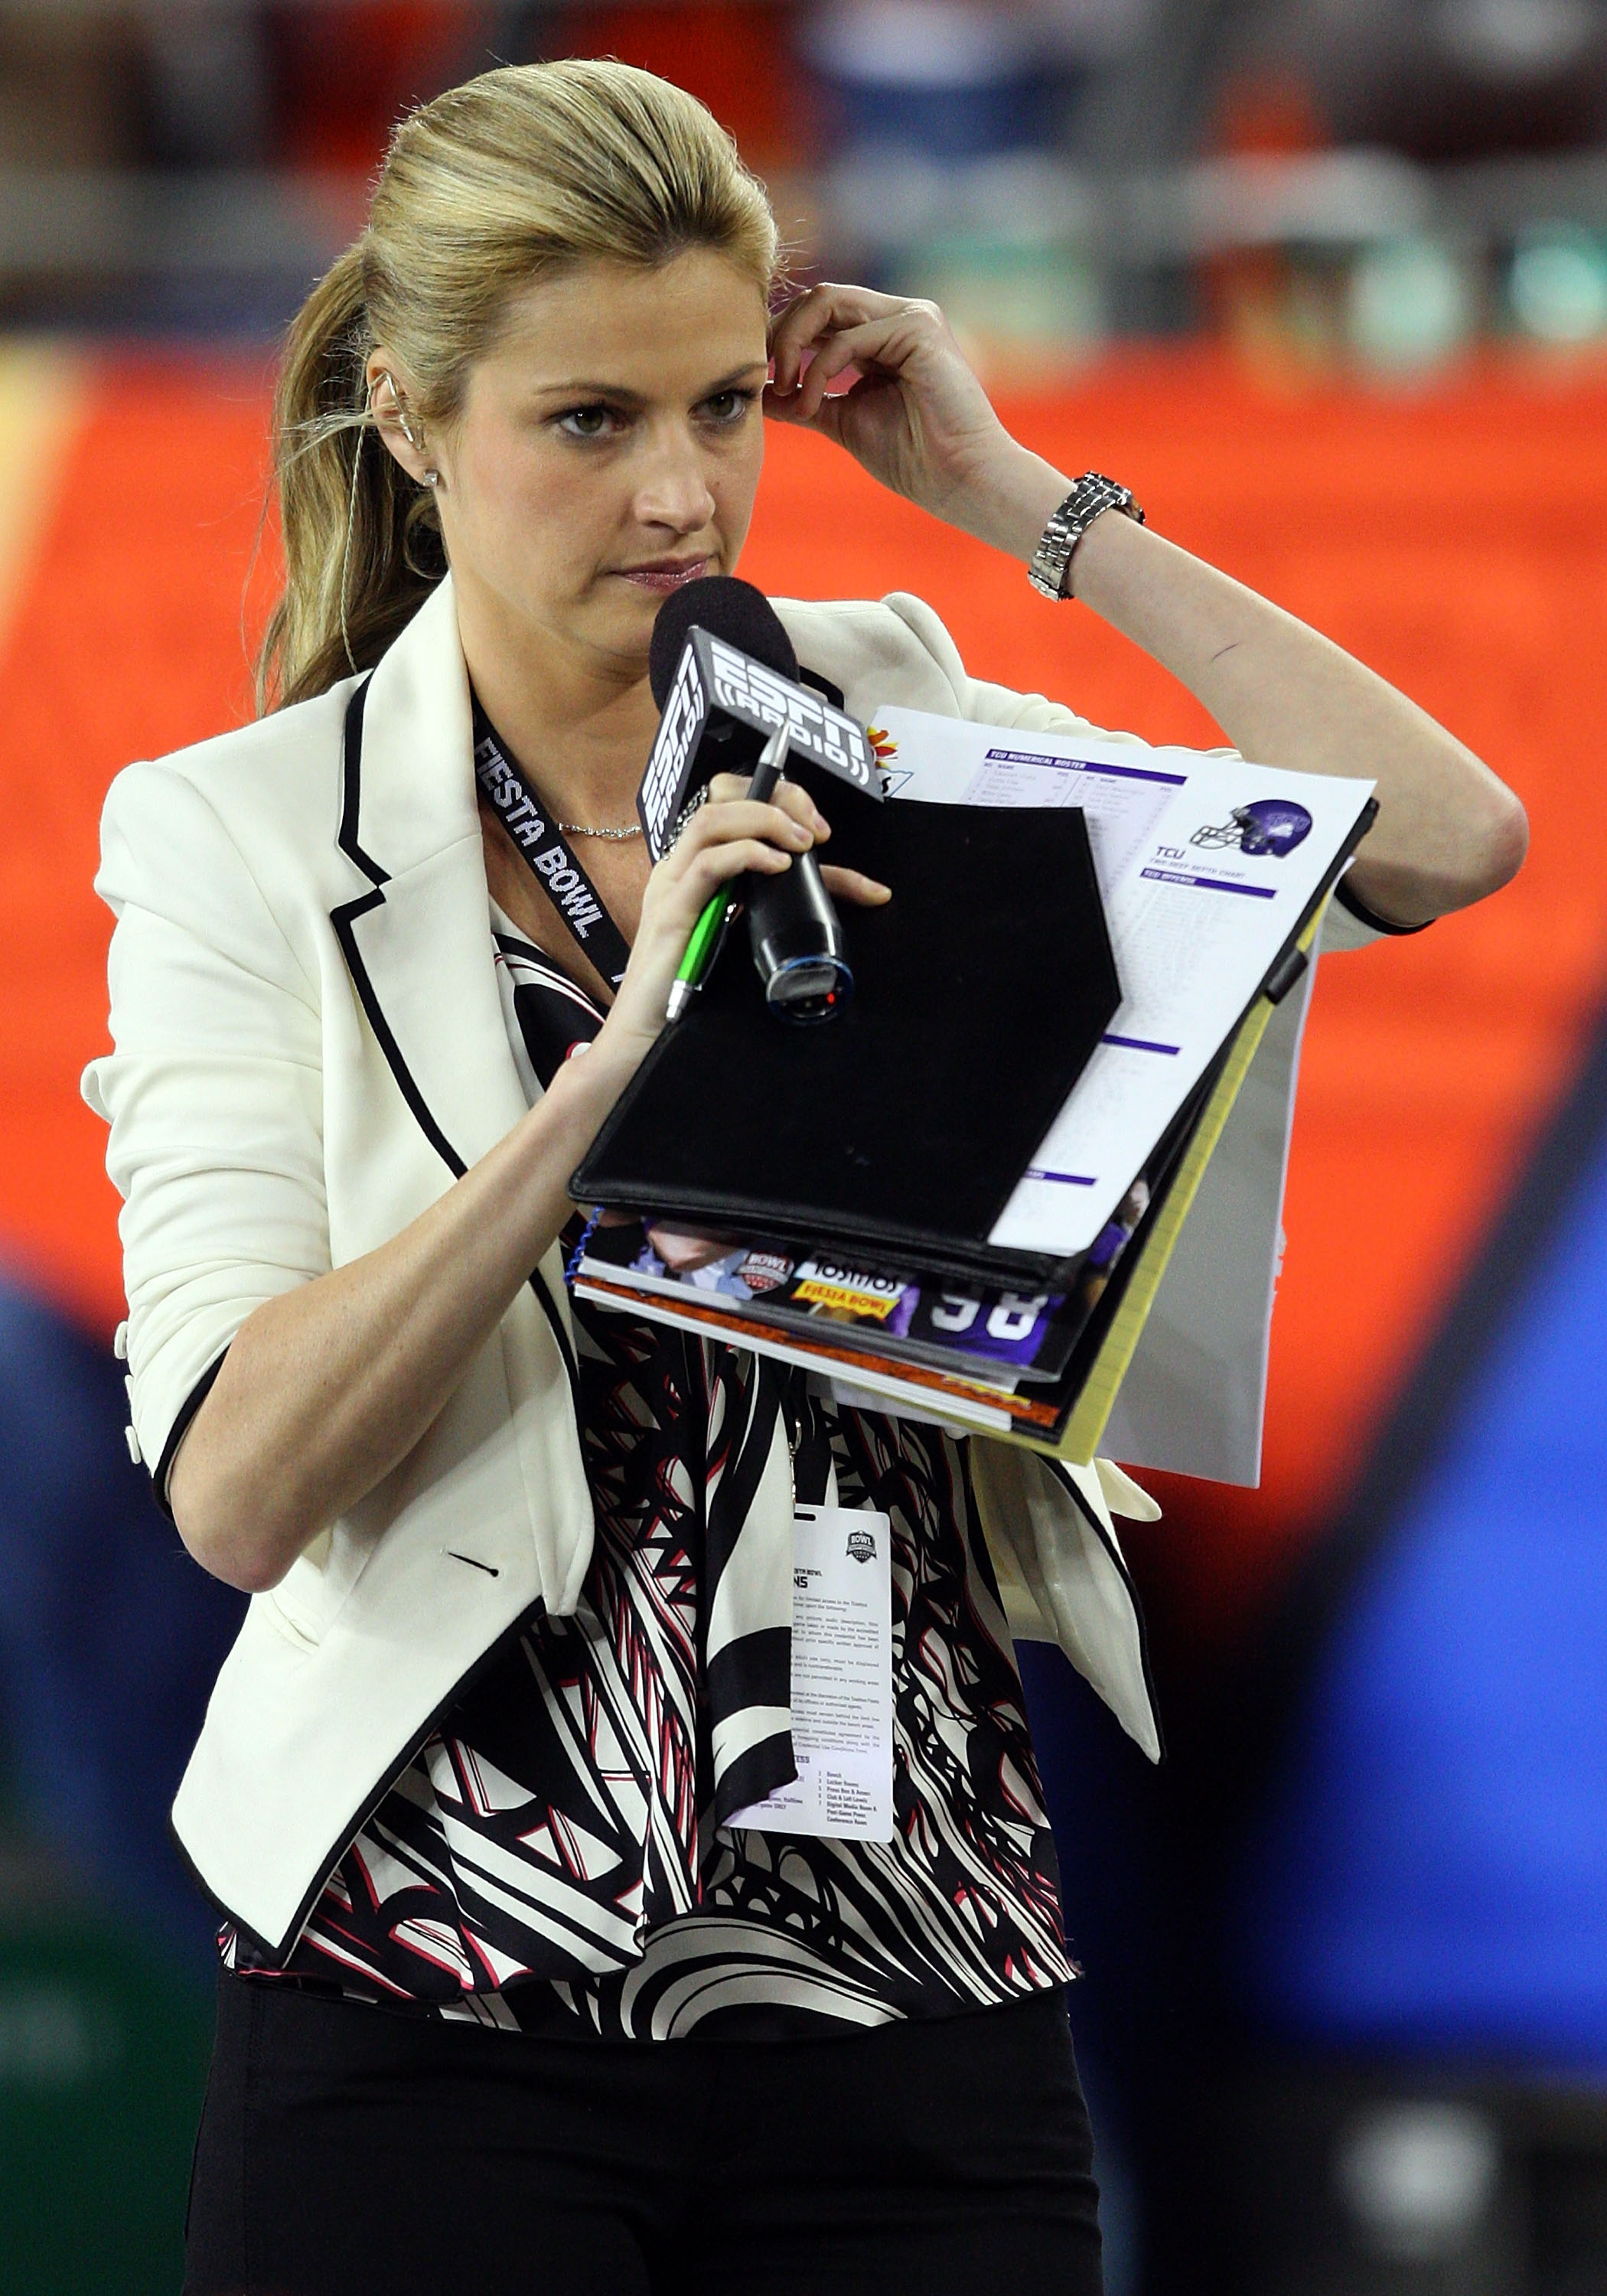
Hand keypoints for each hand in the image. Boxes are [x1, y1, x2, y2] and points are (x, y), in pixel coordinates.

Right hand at [596, 773, 889, 1063]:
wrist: (648, 1032)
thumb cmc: (697, 986)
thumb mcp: (751, 932)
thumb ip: (790, 903)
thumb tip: (864, 891)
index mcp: (696, 864)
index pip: (733, 802)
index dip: (779, 800)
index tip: (819, 830)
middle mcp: (680, 865)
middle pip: (721, 795)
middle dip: (777, 799)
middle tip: (815, 831)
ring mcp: (672, 884)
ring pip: (712, 819)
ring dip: (764, 820)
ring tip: (802, 843)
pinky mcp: (671, 911)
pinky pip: (707, 864)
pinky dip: (747, 854)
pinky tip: (777, 866)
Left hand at [766, 284, 1067, 558]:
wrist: (960, 480)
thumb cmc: (913, 458)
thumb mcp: (844, 421)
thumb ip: (807, 401)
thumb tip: (762, 396)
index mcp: (882, 335)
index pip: (818, 314)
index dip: (781, 339)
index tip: (759, 381)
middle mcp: (897, 316)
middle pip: (817, 298)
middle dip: (779, 335)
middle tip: (763, 381)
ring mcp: (910, 316)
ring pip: (825, 301)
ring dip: (791, 343)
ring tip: (782, 389)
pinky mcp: (918, 328)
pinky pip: (847, 338)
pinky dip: (819, 369)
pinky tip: (810, 403)